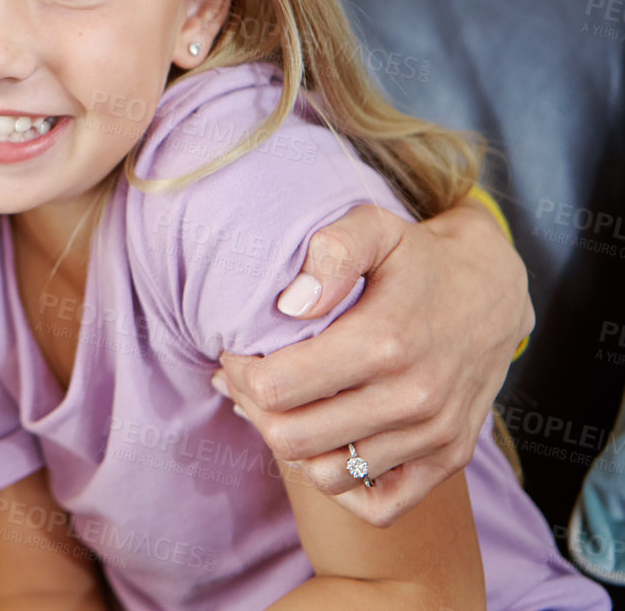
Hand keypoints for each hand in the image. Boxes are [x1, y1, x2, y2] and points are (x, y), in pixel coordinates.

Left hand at [214, 201, 530, 527]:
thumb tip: (291, 305)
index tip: (238, 350)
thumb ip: (331, 252)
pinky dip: (340, 484)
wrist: (494, 290)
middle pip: (290, 439)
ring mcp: (434, 435)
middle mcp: (413, 397)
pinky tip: (325, 442)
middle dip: (254, 408)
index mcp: (385, 341)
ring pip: (326, 476)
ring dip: (291, 446)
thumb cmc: (416, 257)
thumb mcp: (373, 227)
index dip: (241, 371)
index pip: (274, 388)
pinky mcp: (449, 459)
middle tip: (250, 379)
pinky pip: (378, 505)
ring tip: (283, 407)